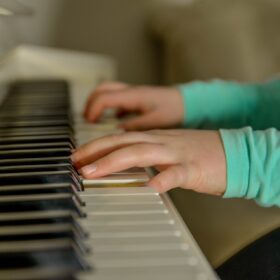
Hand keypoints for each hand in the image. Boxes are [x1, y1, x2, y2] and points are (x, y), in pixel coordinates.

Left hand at [71, 129, 226, 194]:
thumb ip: (148, 154)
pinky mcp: (193, 168)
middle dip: (95, 151)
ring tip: (93, 171)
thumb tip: (126, 161)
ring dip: (114, 161)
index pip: (120, 138)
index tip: (78, 156)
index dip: (97, 146)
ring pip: (141, 153)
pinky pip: (176, 173)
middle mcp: (161, 142)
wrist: (233, 152)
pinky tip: (150, 186)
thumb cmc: (199, 153)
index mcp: (156, 139)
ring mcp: (176, 153)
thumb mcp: (168, 149)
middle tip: (75, 163)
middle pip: (123, 142)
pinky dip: (163, 179)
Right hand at [84, 81, 183, 130]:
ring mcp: (134, 95)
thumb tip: (117, 132)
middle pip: (102, 89)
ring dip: (99, 104)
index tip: (89, 123)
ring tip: (95, 119)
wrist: (189, 103)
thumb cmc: (175, 110)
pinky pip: (119, 100)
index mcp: (133, 96)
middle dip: (90, 103)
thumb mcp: (155, 121)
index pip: (104, 98)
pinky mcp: (139, 100)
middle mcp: (131, 92)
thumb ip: (135, 126)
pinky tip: (114, 120)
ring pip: (109, 92)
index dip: (92, 110)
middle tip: (86, 119)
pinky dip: (111, 108)